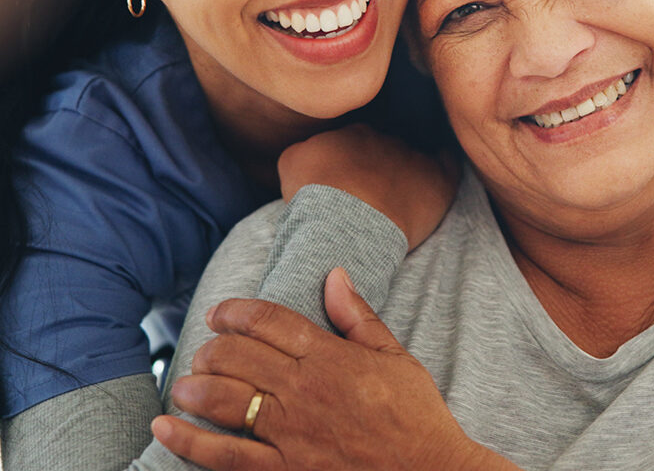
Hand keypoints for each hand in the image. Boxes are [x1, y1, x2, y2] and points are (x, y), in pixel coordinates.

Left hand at [152, 270, 515, 470]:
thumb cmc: (414, 414)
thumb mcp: (395, 355)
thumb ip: (358, 316)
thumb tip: (335, 274)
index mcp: (330, 357)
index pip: (270, 321)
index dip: (237, 311)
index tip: (220, 312)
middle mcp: (305, 390)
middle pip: (239, 356)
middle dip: (213, 347)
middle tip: (204, 348)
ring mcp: (291, 433)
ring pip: (226, 400)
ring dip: (195, 385)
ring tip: (183, 380)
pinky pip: (226, 456)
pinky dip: (190, 442)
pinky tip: (166, 427)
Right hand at [278, 123, 458, 249]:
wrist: (346, 220)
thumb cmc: (315, 197)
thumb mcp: (290, 163)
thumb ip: (305, 149)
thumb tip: (311, 152)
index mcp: (352, 133)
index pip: (354, 141)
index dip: (350, 162)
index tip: (345, 183)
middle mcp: (385, 138)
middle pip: (384, 149)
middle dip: (378, 166)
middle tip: (369, 196)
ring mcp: (413, 157)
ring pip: (413, 157)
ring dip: (407, 172)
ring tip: (399, 197)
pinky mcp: (437, 180)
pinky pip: (448, 164)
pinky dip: (444, 167)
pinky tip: (440, 174)